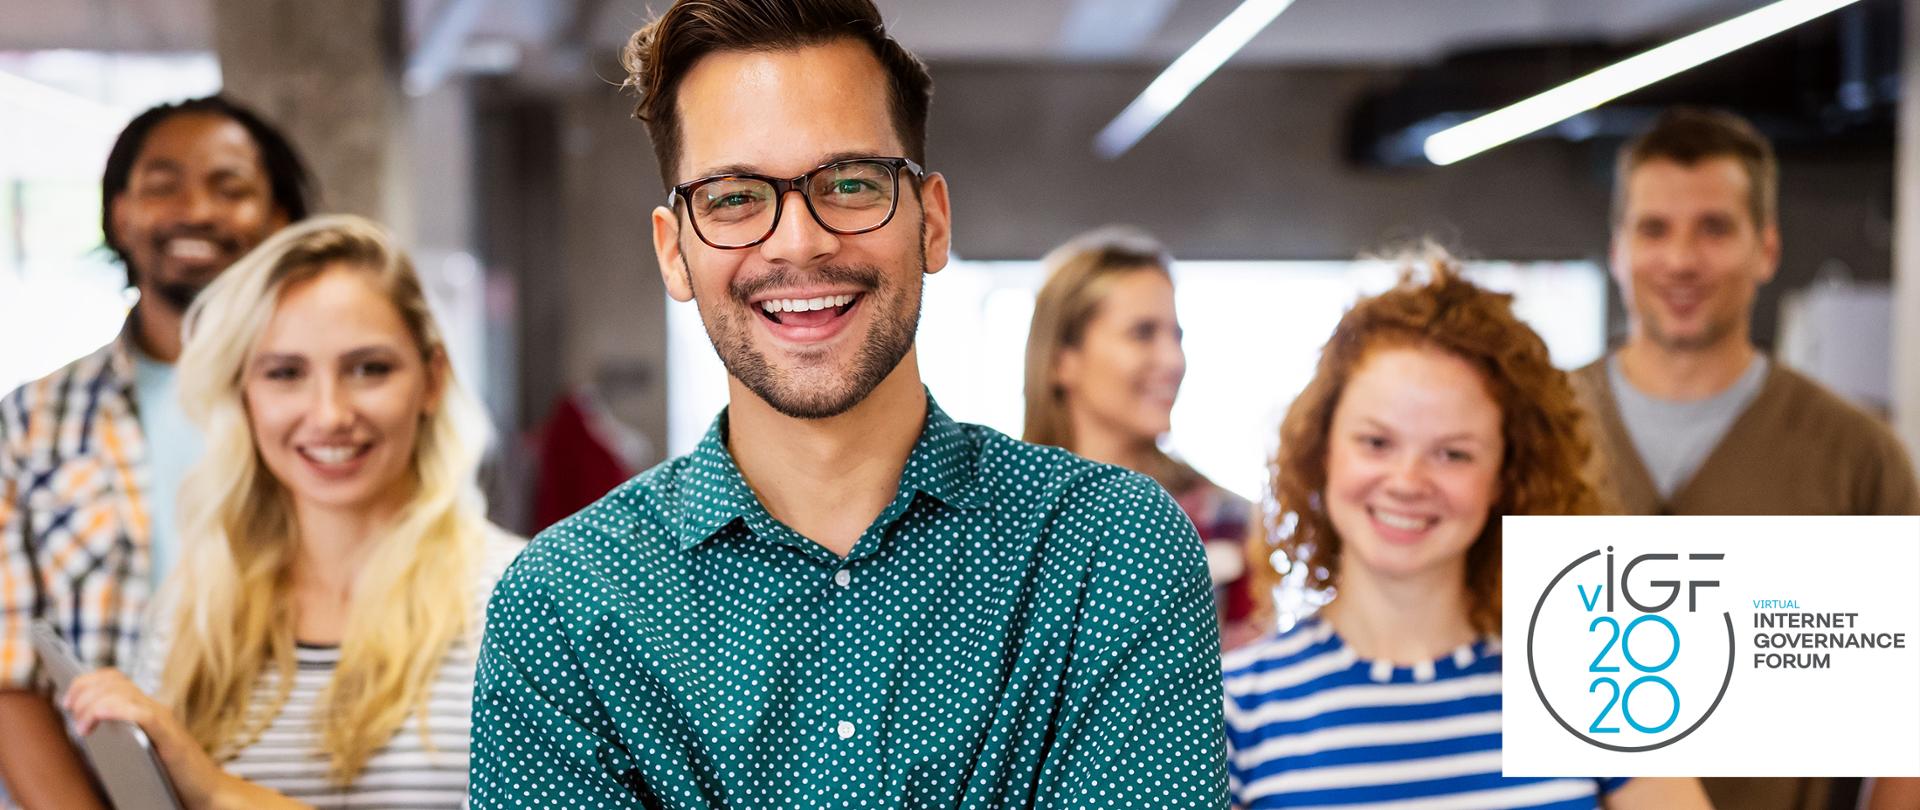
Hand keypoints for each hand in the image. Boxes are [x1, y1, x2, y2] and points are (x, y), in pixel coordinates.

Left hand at [61, 669, 226, 809]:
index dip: (86, 682)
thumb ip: (117, 735)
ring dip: (93, 704)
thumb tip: (82, 730)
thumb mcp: (137, 748)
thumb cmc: (171, 774)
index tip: (67, 702)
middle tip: (71, 715)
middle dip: (83, 692)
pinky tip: (99, 717)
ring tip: (83, 728)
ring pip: (122, 693)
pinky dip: (116, 710)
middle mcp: (155, 708)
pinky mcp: (169, 736)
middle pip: (113, 681)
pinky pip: (141, 714)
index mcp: (145, 709)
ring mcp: (163, 720)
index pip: (114, 677)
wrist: (205, 789)